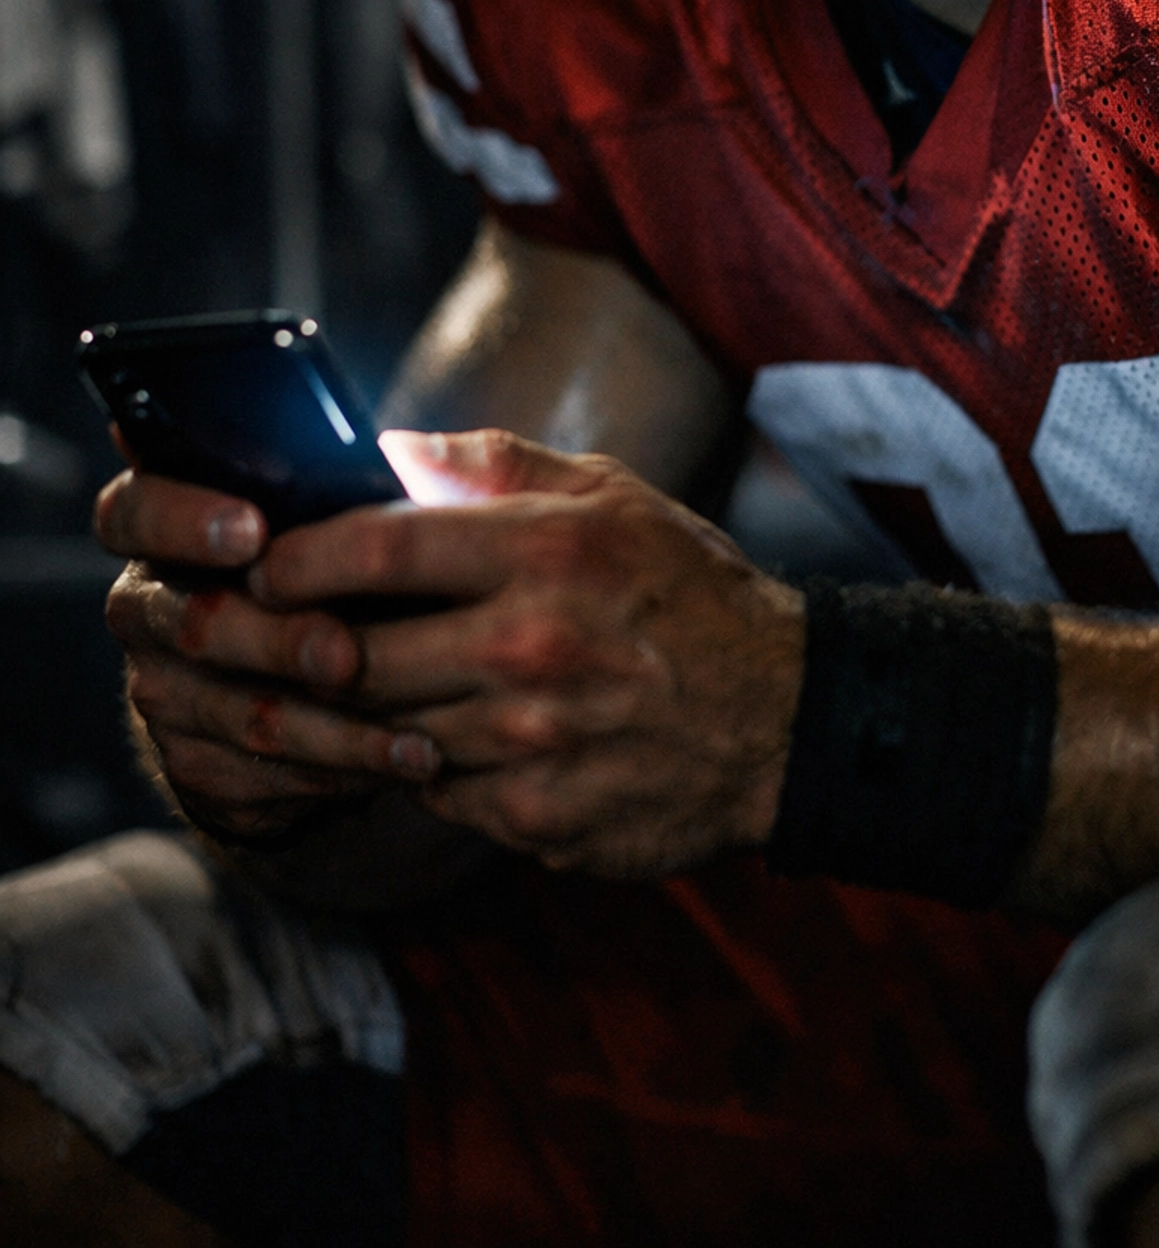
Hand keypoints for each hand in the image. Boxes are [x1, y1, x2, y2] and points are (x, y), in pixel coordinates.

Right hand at [95, 469, 439, 843]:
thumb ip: (388, 479)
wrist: (347, 674)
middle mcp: (152, 607)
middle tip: (344, 653)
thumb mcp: (375, 514)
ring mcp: (166, 691)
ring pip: (236, 711)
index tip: (251, 531)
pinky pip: (263, 774)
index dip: (180, 519)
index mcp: (174, 524)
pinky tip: (403, 760)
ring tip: (411, 731)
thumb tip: (409, 454)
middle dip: (276, 639)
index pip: (132, 511)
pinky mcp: (199, 764)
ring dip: (328, 724)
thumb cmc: (364, 565)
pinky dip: (340, 768)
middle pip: (191, 622)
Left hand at [247, 429, 806, 877]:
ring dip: (369, 713)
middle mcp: (529, 650)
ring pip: (388, 734)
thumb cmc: (688, 590)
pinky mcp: (539, 820)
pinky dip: (437, 767)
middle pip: (356, 657)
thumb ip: (495, 467)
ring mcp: (531, 746)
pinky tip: (462, 738)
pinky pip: (442, 795)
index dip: (297, 559)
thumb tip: (391, 447)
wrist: (786, 716)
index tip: (262, 566)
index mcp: (544, 552)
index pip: (377, 548)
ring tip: (376, 684)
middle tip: (286, 638)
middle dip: (308, 649)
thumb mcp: (612, 494)